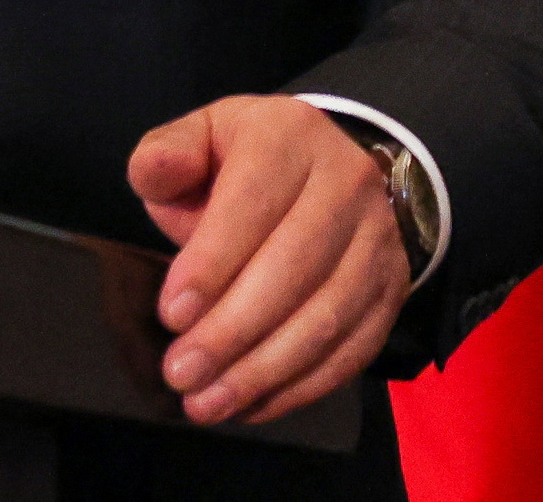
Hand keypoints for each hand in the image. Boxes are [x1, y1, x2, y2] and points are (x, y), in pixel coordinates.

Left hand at [124, 94, 409, 428]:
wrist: (328, 172)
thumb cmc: (245, 166)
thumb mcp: (201, 141)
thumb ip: (166, 157)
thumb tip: (150, 173)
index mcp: (290, 137)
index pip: (253, 202)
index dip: (213, 263)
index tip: (170, 315)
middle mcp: (347, 183)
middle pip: (294, 265)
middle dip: (231, 330)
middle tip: (180, 372)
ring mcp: (378, 238)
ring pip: (327, 314)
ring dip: (263, 369)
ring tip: (206, 403)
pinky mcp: (391, 287)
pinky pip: (354, 347)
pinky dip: (301, 386)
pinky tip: (252, 405)